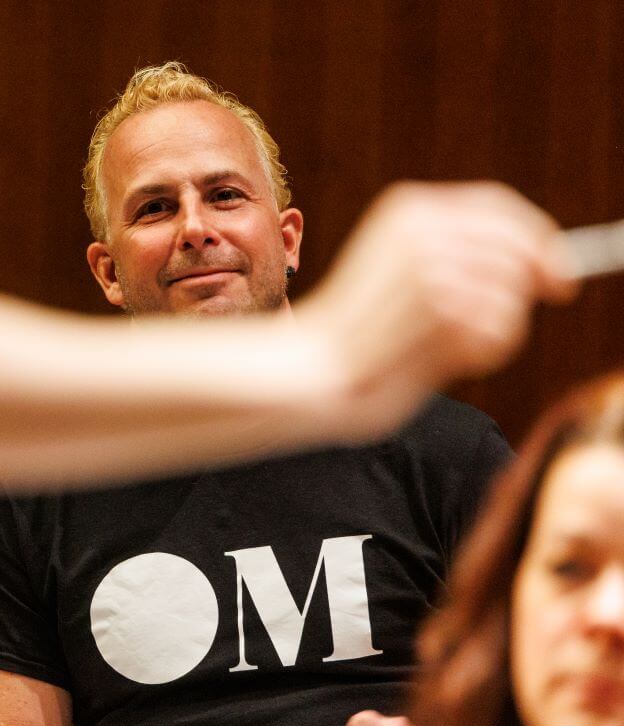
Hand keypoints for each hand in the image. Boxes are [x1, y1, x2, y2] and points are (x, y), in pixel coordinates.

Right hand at [300, 181, 576, 440]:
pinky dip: (485, 353)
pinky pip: (502, 328)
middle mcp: (422, 225)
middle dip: (521, 293)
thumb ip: (462, 259)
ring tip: (446, 349)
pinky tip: (441, 360)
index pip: (498, 208)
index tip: (561, 276)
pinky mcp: (441, 304)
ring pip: (513, 293)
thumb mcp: (404, 274)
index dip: (539, 240)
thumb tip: (549, 267)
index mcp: (408, 209)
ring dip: (497, 329)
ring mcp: (432, 262)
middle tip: (499, 329)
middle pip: (517, 250)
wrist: (312, 370)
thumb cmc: (358, 335)